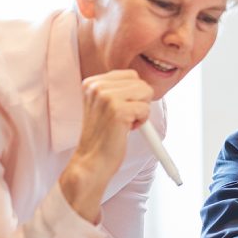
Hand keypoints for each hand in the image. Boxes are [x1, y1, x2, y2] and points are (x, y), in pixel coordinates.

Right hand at [60, 70, 153, 221]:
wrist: (91, 162)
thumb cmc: (102, 136)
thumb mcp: (105, 105)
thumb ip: (118, 90)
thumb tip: (144, 83)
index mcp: (92, 83)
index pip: (130, 75)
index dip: (134, 94)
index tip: (121, 109)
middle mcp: (97, 87)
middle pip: (140, 82)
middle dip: (140, 101)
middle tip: (124, 118)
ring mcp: (106, 98)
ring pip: (146, 92)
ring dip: (141, 111)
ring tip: (124, 123)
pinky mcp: (118, 111)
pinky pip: (146, 109)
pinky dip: (142, 122)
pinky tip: (125, 130)